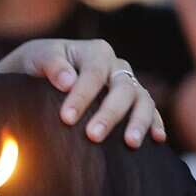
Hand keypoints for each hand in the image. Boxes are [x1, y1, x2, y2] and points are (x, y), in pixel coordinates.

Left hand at [0, 38, 165, 146]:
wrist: (41, 73)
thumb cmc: (38, 64)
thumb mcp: (37, 57)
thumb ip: (51, 65)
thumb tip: (68, 81)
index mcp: (96, 51)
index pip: (94, 73)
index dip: (82, 95)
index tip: (66, 118)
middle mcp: (116, 66)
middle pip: (122, 88)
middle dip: (109, 113)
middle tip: (92, 136)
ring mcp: (128, 84)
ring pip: (142, 99)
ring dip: (139, 121)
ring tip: (131, 143)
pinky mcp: (134, 102)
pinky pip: (151, 111)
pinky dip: (156, 123)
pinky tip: (157, 139)